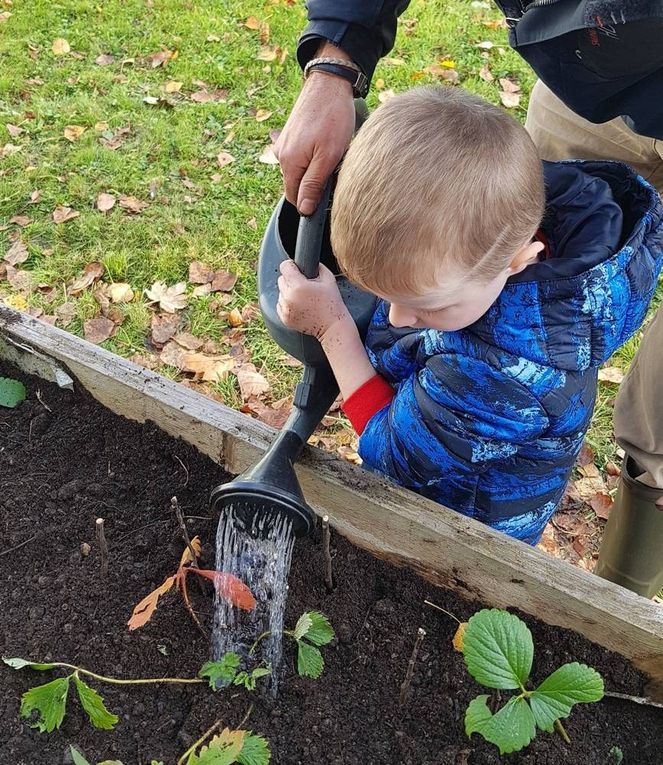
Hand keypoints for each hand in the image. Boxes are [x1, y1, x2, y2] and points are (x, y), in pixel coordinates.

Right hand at [275, 48, 354, 215]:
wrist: (329, 82)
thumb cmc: (333, 118)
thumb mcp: (328, 157)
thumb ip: (313, 184)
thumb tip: (303, 210)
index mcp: (289, 163)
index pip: (295, 199)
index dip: (312, 201)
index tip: (330, 192)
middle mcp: (281, 154)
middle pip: (297, 184)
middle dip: (314, 184)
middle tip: (335, 168)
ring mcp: (284, 143)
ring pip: (300, 169)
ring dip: (314, 168)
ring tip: (331, 152)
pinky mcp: (290, 134)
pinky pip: (300, 155)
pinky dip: (311, 155)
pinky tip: (322, 144)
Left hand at [277, 261, 351, 342]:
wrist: (332, 327)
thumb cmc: (333, 303)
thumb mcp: (328, 279)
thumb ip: (317, 266)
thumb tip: (309, 261)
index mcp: (298, 286)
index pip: (284, 266)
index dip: (291, 265)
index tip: (297, 268)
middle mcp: (288, 297)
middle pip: (281, 279)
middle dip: (291, 280)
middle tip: (304, 286)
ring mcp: (285, 309)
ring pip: (280, 293)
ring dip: (289, 293)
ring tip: (303, 298)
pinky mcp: (284, 319)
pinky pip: (280, 305)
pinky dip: (287, 304)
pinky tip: (300, 306)